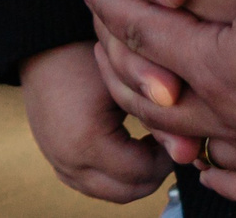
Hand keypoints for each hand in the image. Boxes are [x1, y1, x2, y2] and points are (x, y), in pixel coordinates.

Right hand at [19, 41, 172, 202]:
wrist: (45, 44)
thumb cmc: (90, 51)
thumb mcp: (130, 79)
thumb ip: (160, 114)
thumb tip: (190, 154)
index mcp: (86, 143)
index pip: (144, 173)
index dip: (170, 152)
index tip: (183, 127)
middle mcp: (68, 162)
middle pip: (130, 190)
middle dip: (157, 167)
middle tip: (172, 135)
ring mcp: (60, 165)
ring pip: (113, 191)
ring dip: (138, 172)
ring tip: (154, 135)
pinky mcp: (57, 162)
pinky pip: (95, 183)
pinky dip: (118, 171)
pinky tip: (134, 139)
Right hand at [64, 0, 191, 114]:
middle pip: (114, 25)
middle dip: (144, 57)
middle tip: (174, 85)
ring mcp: (110, 15)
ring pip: (117, 63)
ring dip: (145, 92)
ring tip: (175, 120)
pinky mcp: (131, 38)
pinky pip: (133, 80)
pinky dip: (153, 115)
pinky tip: (182, 143)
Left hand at [84, 0, 235, 205]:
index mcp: (215, 69)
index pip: (142, 33)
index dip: (110, 1)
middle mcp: (228, 118)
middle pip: (153, 97)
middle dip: (121, 67)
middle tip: (103, 44)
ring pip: (194, 143)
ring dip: (163, 122)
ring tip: (152, 103)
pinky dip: (220, 173)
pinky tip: (214, 166)